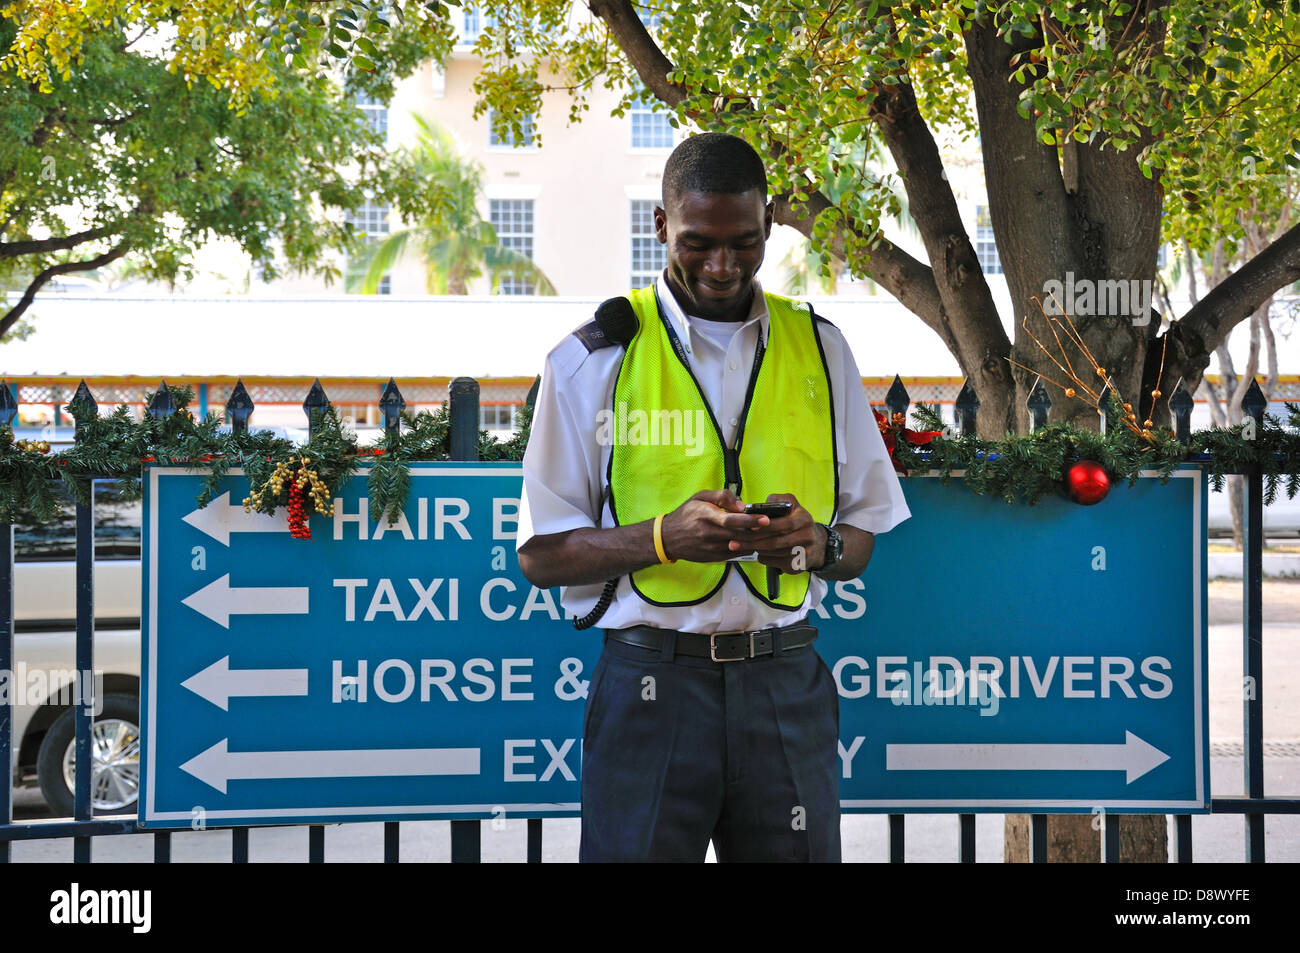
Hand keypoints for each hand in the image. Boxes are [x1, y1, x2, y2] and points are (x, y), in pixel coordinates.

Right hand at [658, 489, 777, 562]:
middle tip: (775, 526)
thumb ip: (722, 496)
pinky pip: (736, 554)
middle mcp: (709, 533)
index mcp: (706, 516)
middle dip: (759, 532)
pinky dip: (746, 547)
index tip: (765, 519)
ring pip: (740, 546)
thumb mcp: (700, 497)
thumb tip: (742, 505)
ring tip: (767, 533)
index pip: (731, 519)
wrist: (669, 538)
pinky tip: (752, 540)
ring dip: (755, 540)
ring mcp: (712, 548)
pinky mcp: (714, 558)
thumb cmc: (686, 514)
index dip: (750, 520)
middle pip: (740, 534)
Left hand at [731, 493, 825, 572]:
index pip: (782, 524)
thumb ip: (777, 501)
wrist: (817, 545)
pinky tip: (758, 552)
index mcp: (804, 519)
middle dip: (752, 542)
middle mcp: (807, 536)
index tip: (748, 527)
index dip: (764, 526)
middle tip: (734, 543)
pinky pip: (774, 563)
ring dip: (755, 549)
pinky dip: (763, 557)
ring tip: (741, 546)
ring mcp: (804, 554)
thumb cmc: (797, 522)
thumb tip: (761, 505)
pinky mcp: (798, 567)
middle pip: (775, 542)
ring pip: (772, 553)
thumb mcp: (792, 506)